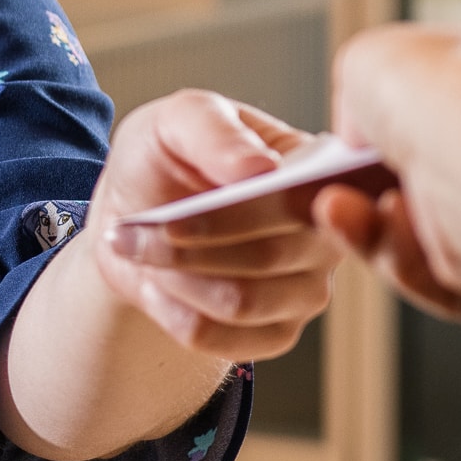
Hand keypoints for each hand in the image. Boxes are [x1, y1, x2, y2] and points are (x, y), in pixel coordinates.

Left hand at [92, 89, 344, 359]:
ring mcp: (308, 288)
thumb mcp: (175, 121)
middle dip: (185, 245)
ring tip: (138, 247)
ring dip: (174, 276)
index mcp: (314, 167)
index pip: (299, 199)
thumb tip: (260, 170)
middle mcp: (327, 232)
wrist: (137, 217)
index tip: (175, 217)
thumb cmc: (167, 157)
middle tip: (133, 228)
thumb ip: (214, 129)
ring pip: (241, 302)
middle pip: (267, 256)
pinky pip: (221, 339)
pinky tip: (158, 283)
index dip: (239, 213)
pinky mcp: (278, 332)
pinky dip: (173, 311)